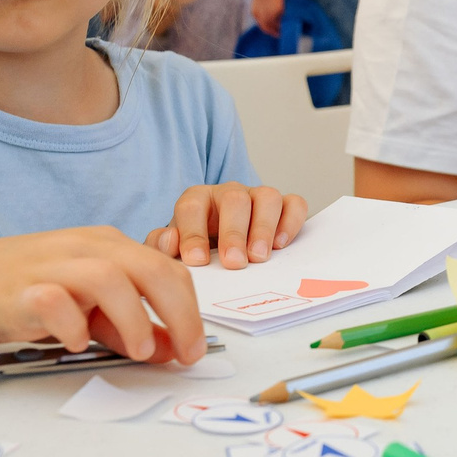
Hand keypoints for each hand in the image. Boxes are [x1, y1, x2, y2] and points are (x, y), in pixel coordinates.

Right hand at [0, 228, 201, 362]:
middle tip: (186, 353)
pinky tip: (74, 344)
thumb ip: (125, 324)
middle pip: (150, 268)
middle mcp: (84, 248)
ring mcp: (51, 266)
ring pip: (110, 277)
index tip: (195, 347)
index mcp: (105, 246)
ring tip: (138, 351)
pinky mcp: (19, 290)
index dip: (190, 309)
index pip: (167, 268)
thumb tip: (171, 348)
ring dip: (133, 317)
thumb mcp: (83, 304)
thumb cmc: (19, 288)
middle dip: (180, 313)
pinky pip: (55, 301)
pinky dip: (72, 324)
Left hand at [155, 183, 307, 267]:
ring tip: (259, 257)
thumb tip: (170, 241)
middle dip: (234, 233)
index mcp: (197, 200)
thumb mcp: (172, 250)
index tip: (196, 260)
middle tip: (234, 263)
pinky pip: (294, 204)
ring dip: (264, 227)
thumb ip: (162, 246)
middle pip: (234, 199)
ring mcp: (257, 198)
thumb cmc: (197, 249)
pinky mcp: (283, 207)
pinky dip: (291, 222)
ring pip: (267, 196)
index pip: (192, 207)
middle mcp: (228, 193)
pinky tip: (281, 245)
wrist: (219, 248)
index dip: (193, 233)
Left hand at [252, 0, 303, 33]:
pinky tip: (287, 24)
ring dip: (273, 26)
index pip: (256, 5)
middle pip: (257, 13)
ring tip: (282, 32)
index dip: (263, 17)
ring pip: (266, 15)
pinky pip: (276, 10)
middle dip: (266, 26)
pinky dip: (280, 20)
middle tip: (277, 33)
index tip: (272, 24)